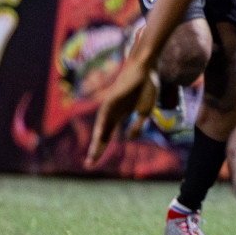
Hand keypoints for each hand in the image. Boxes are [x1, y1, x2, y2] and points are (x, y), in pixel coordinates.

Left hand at [85, 29, 159, 168]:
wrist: (146, 69)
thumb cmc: (146, 87)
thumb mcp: (144, 111)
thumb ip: (137, 124)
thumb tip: (131, 138)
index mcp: (118, 117)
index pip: (107, 136)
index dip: (101, 149)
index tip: (93, 163)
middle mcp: (111, 113)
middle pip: (101, 135)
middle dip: (96, 150)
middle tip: (89, 165)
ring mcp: (110, 106)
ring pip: (100, 128)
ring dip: (97, 142)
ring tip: (93, 156)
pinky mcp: (112, 99)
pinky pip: (105, 115)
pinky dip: (102, 127)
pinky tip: (99, 137)